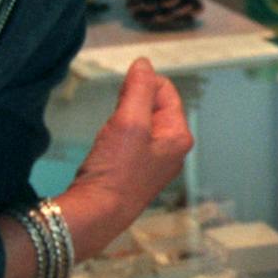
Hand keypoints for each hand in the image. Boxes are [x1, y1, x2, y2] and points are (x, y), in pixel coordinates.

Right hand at [64, 60, 190, 234]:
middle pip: (154, 105)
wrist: (98, 213)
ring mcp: (155, 161)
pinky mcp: (137, 170)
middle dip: (131, 104)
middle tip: (116, 121)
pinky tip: (108, 147)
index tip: (122, 96)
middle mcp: (172, 148)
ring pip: (140, 122)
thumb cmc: (117, 170)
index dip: (142, 85)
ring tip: (111, 136)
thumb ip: (139, 89)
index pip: (166, 90)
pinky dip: (117, 135)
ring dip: (123, 120)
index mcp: (179, 135)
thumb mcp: (129, 121)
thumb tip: (144, 64)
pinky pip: (130, 139)